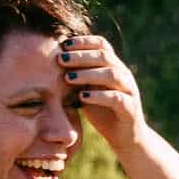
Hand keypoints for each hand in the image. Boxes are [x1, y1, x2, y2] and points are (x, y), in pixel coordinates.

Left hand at [59, 34, 149, 152]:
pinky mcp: (130, 109)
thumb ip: (76, 74)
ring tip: (68, 78)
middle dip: (81, 56)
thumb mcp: (86, 88)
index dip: (83, 42)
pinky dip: (98, 96)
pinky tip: (81, 97)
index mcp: (113, 66)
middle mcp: (123, 75)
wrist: (124, 136)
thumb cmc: (101, 110)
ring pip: (112, 74)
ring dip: (88, 74)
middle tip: (60, 59)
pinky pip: (116, 98)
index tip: (62, 45)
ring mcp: (129, 91)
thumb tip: (48, 60)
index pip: (101, 44)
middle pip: (105, 56)